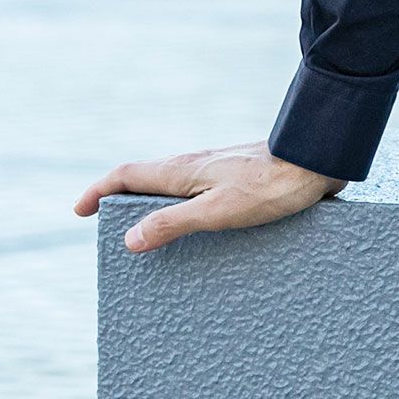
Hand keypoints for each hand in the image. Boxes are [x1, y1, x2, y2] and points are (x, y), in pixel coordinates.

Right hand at [73, 140, 349, 252]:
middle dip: (122, 198)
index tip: (79, 211)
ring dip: (153, 201)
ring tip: (148, 231)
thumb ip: (174, 223)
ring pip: (173, 183)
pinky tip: (199, 225)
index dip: (99, 191)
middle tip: (108, 223)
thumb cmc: (272, 187)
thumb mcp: (219, 211)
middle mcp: (197, 164)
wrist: (318, 159)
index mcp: (184, 171)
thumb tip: (129, 240)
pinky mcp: (240, 175)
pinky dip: (182, 204)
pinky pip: (198, 189)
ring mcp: (219, 168)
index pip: (127, 175)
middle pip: (147, 178)